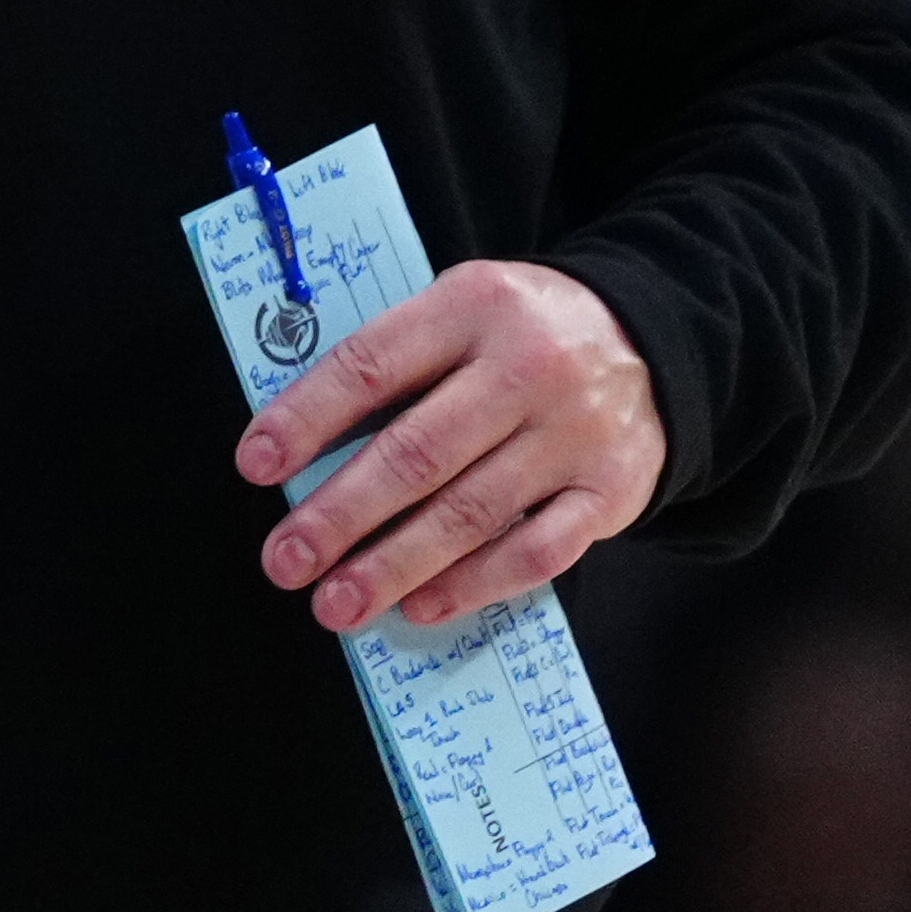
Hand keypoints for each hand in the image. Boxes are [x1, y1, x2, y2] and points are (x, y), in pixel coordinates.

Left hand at [233, 254, 665, 634]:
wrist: (655, 344)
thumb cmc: (524, 335)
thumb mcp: (463, 308)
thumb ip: (398, 360)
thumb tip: (303, 444)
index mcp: (474, 306)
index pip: (374, 364)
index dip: (308, 418)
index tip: (255, 465)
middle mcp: (529, 367)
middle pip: (417, 452)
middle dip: (340, 514)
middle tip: (286, 560)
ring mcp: (575, 434)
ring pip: (471, 512)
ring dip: (393, 566)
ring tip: (336, 603)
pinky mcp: (610, 492)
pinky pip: (535, 551)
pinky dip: (473, 584)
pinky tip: (420, 605)